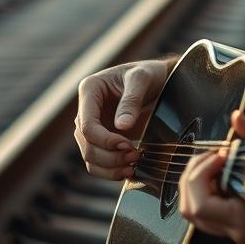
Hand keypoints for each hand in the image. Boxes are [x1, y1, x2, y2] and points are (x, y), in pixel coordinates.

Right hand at [74, 58, 171, 179]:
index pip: (87, 126)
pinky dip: (110, 171)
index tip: (128, 145)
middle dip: (110, 157)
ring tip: (133, 166)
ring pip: (90, 157)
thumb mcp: (142, 78)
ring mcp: (93, 125)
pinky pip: (98, 163)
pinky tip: (129, 170)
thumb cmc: (149, 73)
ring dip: (110, 167)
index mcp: (89, 90)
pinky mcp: (102, 139)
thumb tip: (121, 126)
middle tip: (135, 156)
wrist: (158, 80)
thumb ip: (131, 100)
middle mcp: (86, 109)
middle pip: (87, 145)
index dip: (105, 141)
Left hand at [178, 110, 244, 242]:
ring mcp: (238, 233)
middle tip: (212, 155)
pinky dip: (210, 191)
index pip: (200, 203)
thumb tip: (237, 117)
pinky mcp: (239, 228)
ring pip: (197, 213)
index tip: (219, 153)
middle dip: (194, 176)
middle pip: (191, 209)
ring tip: (216, 162)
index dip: (201, 174)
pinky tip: (225, 174)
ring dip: (199, 184)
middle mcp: (238, 231)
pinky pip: (211, 213)